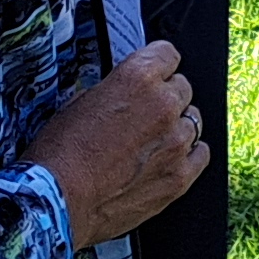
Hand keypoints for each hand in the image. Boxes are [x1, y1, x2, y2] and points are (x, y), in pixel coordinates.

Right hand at [29, 41, 206, 243]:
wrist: (58, 203)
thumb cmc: (59, 157)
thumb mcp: (78, 103)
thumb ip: (113, 90)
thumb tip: (124, 93)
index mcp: (137, 79)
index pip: (167, 54)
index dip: (157, 65)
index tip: (154, 73)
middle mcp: (163, 106)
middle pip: (183, 88)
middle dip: (165, 98)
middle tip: (144, 115)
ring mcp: (175, 142)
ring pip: (193, 121)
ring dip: (175, 127)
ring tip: (150, 143)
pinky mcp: (180, 177)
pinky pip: (200, 154)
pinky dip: (188, 155)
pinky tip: (168, 160)